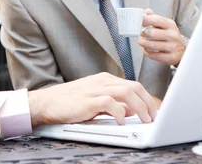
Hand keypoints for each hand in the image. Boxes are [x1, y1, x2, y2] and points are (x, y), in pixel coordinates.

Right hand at [27, 72, 157, 126]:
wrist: (46, 102)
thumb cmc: (68, 103)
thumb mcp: (94, 101)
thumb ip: (112, 104)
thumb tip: (131, 111)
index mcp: (104, 80)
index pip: (133, 85)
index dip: (147, 98)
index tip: (155, 110)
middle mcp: (102, 81)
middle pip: (134, 87)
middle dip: (149, 102)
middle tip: (155, 117)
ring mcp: (95, 89)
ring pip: (127, 92)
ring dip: (141, 107)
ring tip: (146, 120)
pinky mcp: (88, 100)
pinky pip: (110, 103)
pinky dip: (120, 113)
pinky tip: (123, 122)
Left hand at [138, 9, 185, 65]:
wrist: (183, 50)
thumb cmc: (170, 36)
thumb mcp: (164, 25)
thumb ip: (154, 17)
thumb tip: (145, 11)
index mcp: (170, 24)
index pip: (155, 19)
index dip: (144, 20)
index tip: (140, 22)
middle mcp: (173, 35)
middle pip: (151, 33)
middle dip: (142, 34)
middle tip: (141, 34)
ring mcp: (172, 47)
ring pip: (151, 45)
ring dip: (143, 43)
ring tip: (142, 42)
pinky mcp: (170, 57)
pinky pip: (153, 55)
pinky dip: (146, 52)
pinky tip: (147, 49)